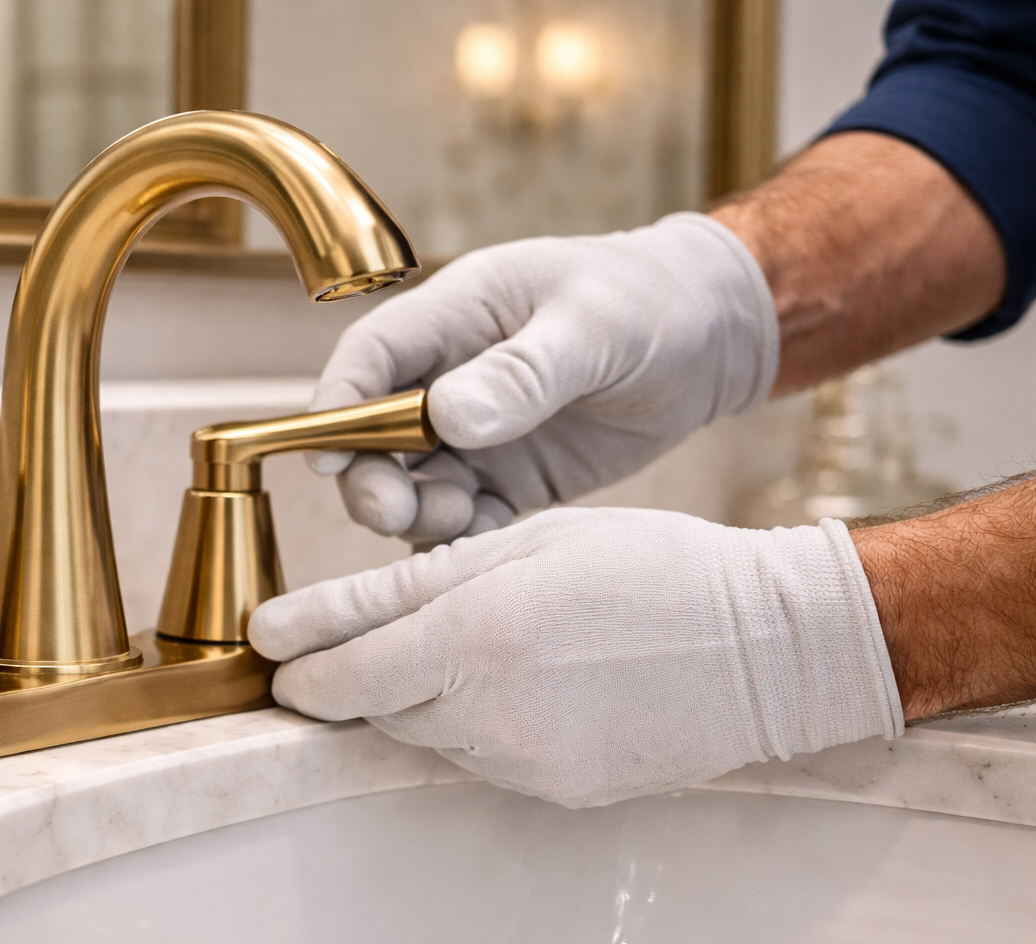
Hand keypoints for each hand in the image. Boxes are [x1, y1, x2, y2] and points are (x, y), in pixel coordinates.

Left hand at [248, 507, 900, 807]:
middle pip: (372, 707)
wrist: (769, 647)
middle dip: (351, 673)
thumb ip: (406, 583)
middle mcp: (491, 713)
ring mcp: (525, 763)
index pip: (341, 672)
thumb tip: (302, 622)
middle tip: (355, 636)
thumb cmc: (650, 567)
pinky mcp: (556, 790)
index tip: (271, 646)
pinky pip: (478, 758)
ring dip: (414, 695)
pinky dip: (471, 722)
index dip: (297, 661)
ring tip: (467, 643)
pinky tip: (515, 681)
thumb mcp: (524, 542)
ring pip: (422, 734)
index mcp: (476, 636)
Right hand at [311, 213, 777, 543]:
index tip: (324, 459)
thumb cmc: (649, 302)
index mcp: (455, 316)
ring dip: (416, 514)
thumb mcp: (593, 325)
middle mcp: (448, 377)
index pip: (369, 358)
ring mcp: (475, 434)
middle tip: (394, 511)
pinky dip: (460, 542)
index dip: (335, 407)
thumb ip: (524, 371)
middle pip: (371, 436)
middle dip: (368, 479)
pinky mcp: (508, 480)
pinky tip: (484, 551)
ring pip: (411, 487)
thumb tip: (449, 417)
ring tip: (466, 515)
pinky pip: (463, 522)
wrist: (711, 338)